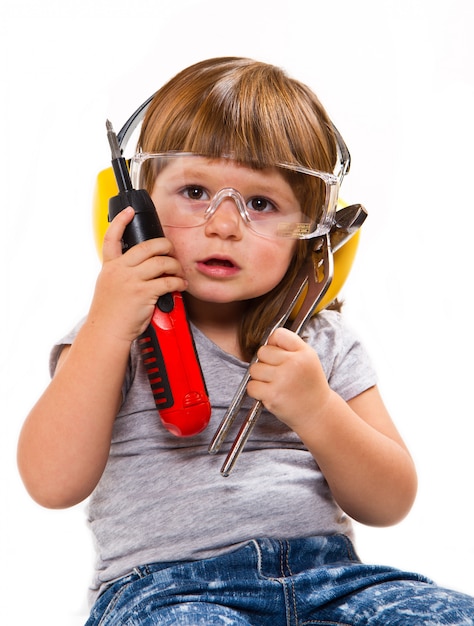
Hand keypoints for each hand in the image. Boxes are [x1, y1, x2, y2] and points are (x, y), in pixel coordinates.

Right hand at [88, 208, 187, 343]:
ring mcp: (131, 281)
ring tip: (178, 272)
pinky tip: (180, 285)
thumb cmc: (110, 315)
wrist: (106, 333)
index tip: (129, 211)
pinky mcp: (143, 293)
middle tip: (171, 251)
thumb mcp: (108, 288)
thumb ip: (121, 275)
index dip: (121, 222)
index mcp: (109, 267)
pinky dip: (178, 282)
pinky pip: (167, 281)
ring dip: (175, 266)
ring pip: (161, 262)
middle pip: (147, 246)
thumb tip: (140, 269)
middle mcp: (119, 270)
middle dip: (164, 245)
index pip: (111, 238)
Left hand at [247, 327, 331, 429]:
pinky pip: (251, 386)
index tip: (278, 355)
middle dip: (266, 362)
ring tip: (275, 384)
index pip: (278, 334)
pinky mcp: (272, 396)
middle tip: (278, 373)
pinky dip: (257, 391)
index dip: (274, 344)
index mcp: (304, 353)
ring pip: (254, 369)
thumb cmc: (309, 386)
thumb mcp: (309, 360)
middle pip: (262, 351)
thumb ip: (290, 346)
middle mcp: (294, 364)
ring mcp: (283, 380)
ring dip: (260, 377)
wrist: (317, 413)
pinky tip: (270, 394)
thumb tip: (267, 340)